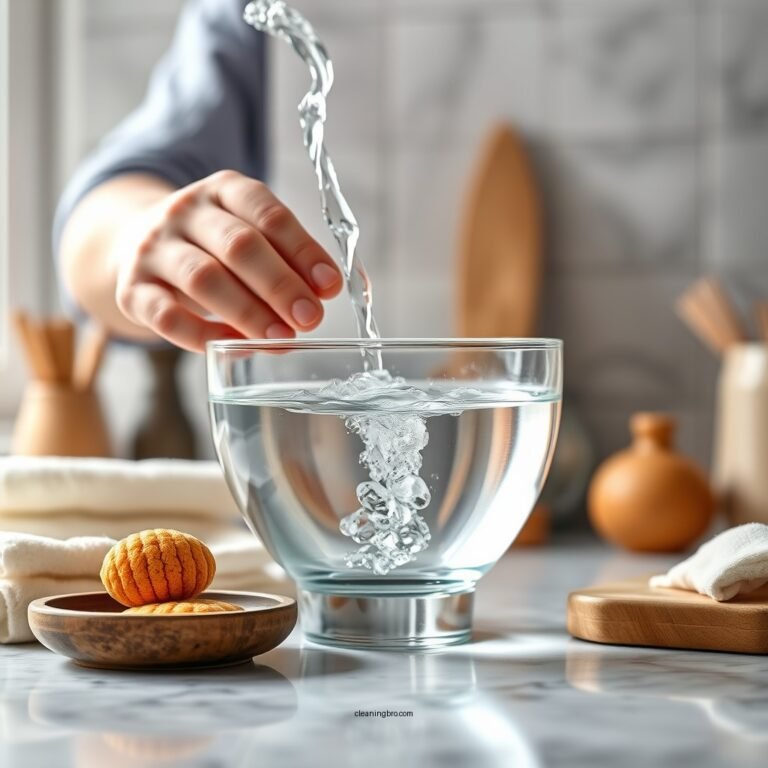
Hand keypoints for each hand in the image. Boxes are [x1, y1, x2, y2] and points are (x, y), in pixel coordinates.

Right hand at [113, 170, 342, 350]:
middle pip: (237, 245)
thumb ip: (288, 258)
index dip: (302, 250)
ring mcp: (153, 249)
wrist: (136, 243)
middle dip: (280, 284)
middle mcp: (185, 212)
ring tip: (282, 336)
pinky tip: (237, 346)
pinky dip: (205, 335)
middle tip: (310, 317)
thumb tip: (328, 289)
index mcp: (223, 189)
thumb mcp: (249, 234)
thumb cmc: (213, 245)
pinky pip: (168, 317)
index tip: (330, 286)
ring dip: (248, 312)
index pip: (267, 213)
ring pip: (203, 278)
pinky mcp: (132, 290)